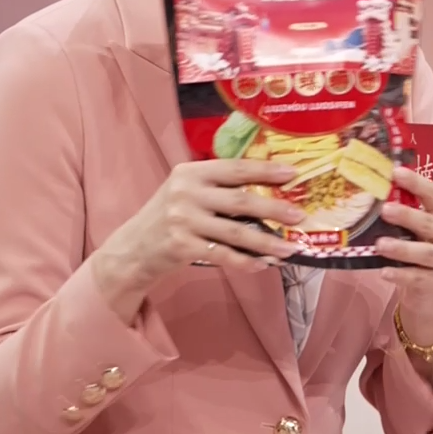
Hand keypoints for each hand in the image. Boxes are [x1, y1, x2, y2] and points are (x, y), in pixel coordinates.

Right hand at [93, 158, 304, 315]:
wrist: (133, 248)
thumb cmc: (168, 216)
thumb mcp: (185, 191)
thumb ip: (217, 186)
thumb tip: (268, 191)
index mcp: (190, 172)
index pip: (235, 169)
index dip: (265, 171)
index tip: (292, 174)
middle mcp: (186, 193)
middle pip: (240, 201)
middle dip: (274, 209)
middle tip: (299, 216)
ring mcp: (183, 220)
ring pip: (236, 233)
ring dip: (267, 242)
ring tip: (290, 248)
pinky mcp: (182, 247)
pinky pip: (223, 256)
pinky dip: (246, 262)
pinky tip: (264, 264)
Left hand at [377, 164, 432, 347]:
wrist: (430, 287)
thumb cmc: (419, 246)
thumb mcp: (416, 227)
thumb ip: (403, 209)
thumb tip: (371, 187)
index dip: (416, 183)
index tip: (396, 172)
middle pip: (429, 223)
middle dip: (407, 216)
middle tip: (384, 210)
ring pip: (426, 252)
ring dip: (402, 248)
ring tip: (380, 245)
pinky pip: (418, 278)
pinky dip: (400, 275)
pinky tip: (384, 272)